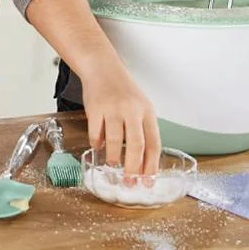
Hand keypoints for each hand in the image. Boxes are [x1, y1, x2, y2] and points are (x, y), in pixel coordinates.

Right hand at [81, 62, 159, 179]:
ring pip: (113, 141)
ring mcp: (113, 108)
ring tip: (112, 165)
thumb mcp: (140, 107)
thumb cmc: (123, 91)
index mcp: (147, 112)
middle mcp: (132, 110)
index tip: (148, 181)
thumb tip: (143, 164)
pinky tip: (98, 147)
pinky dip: (96, 144)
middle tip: (129, 182)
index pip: (153, 143)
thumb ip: (143, 130)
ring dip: (113, 157)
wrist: (102, 68)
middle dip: (133, 168)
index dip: (151, 165)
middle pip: (136, 145)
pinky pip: (95, 133)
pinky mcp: (95, 108)